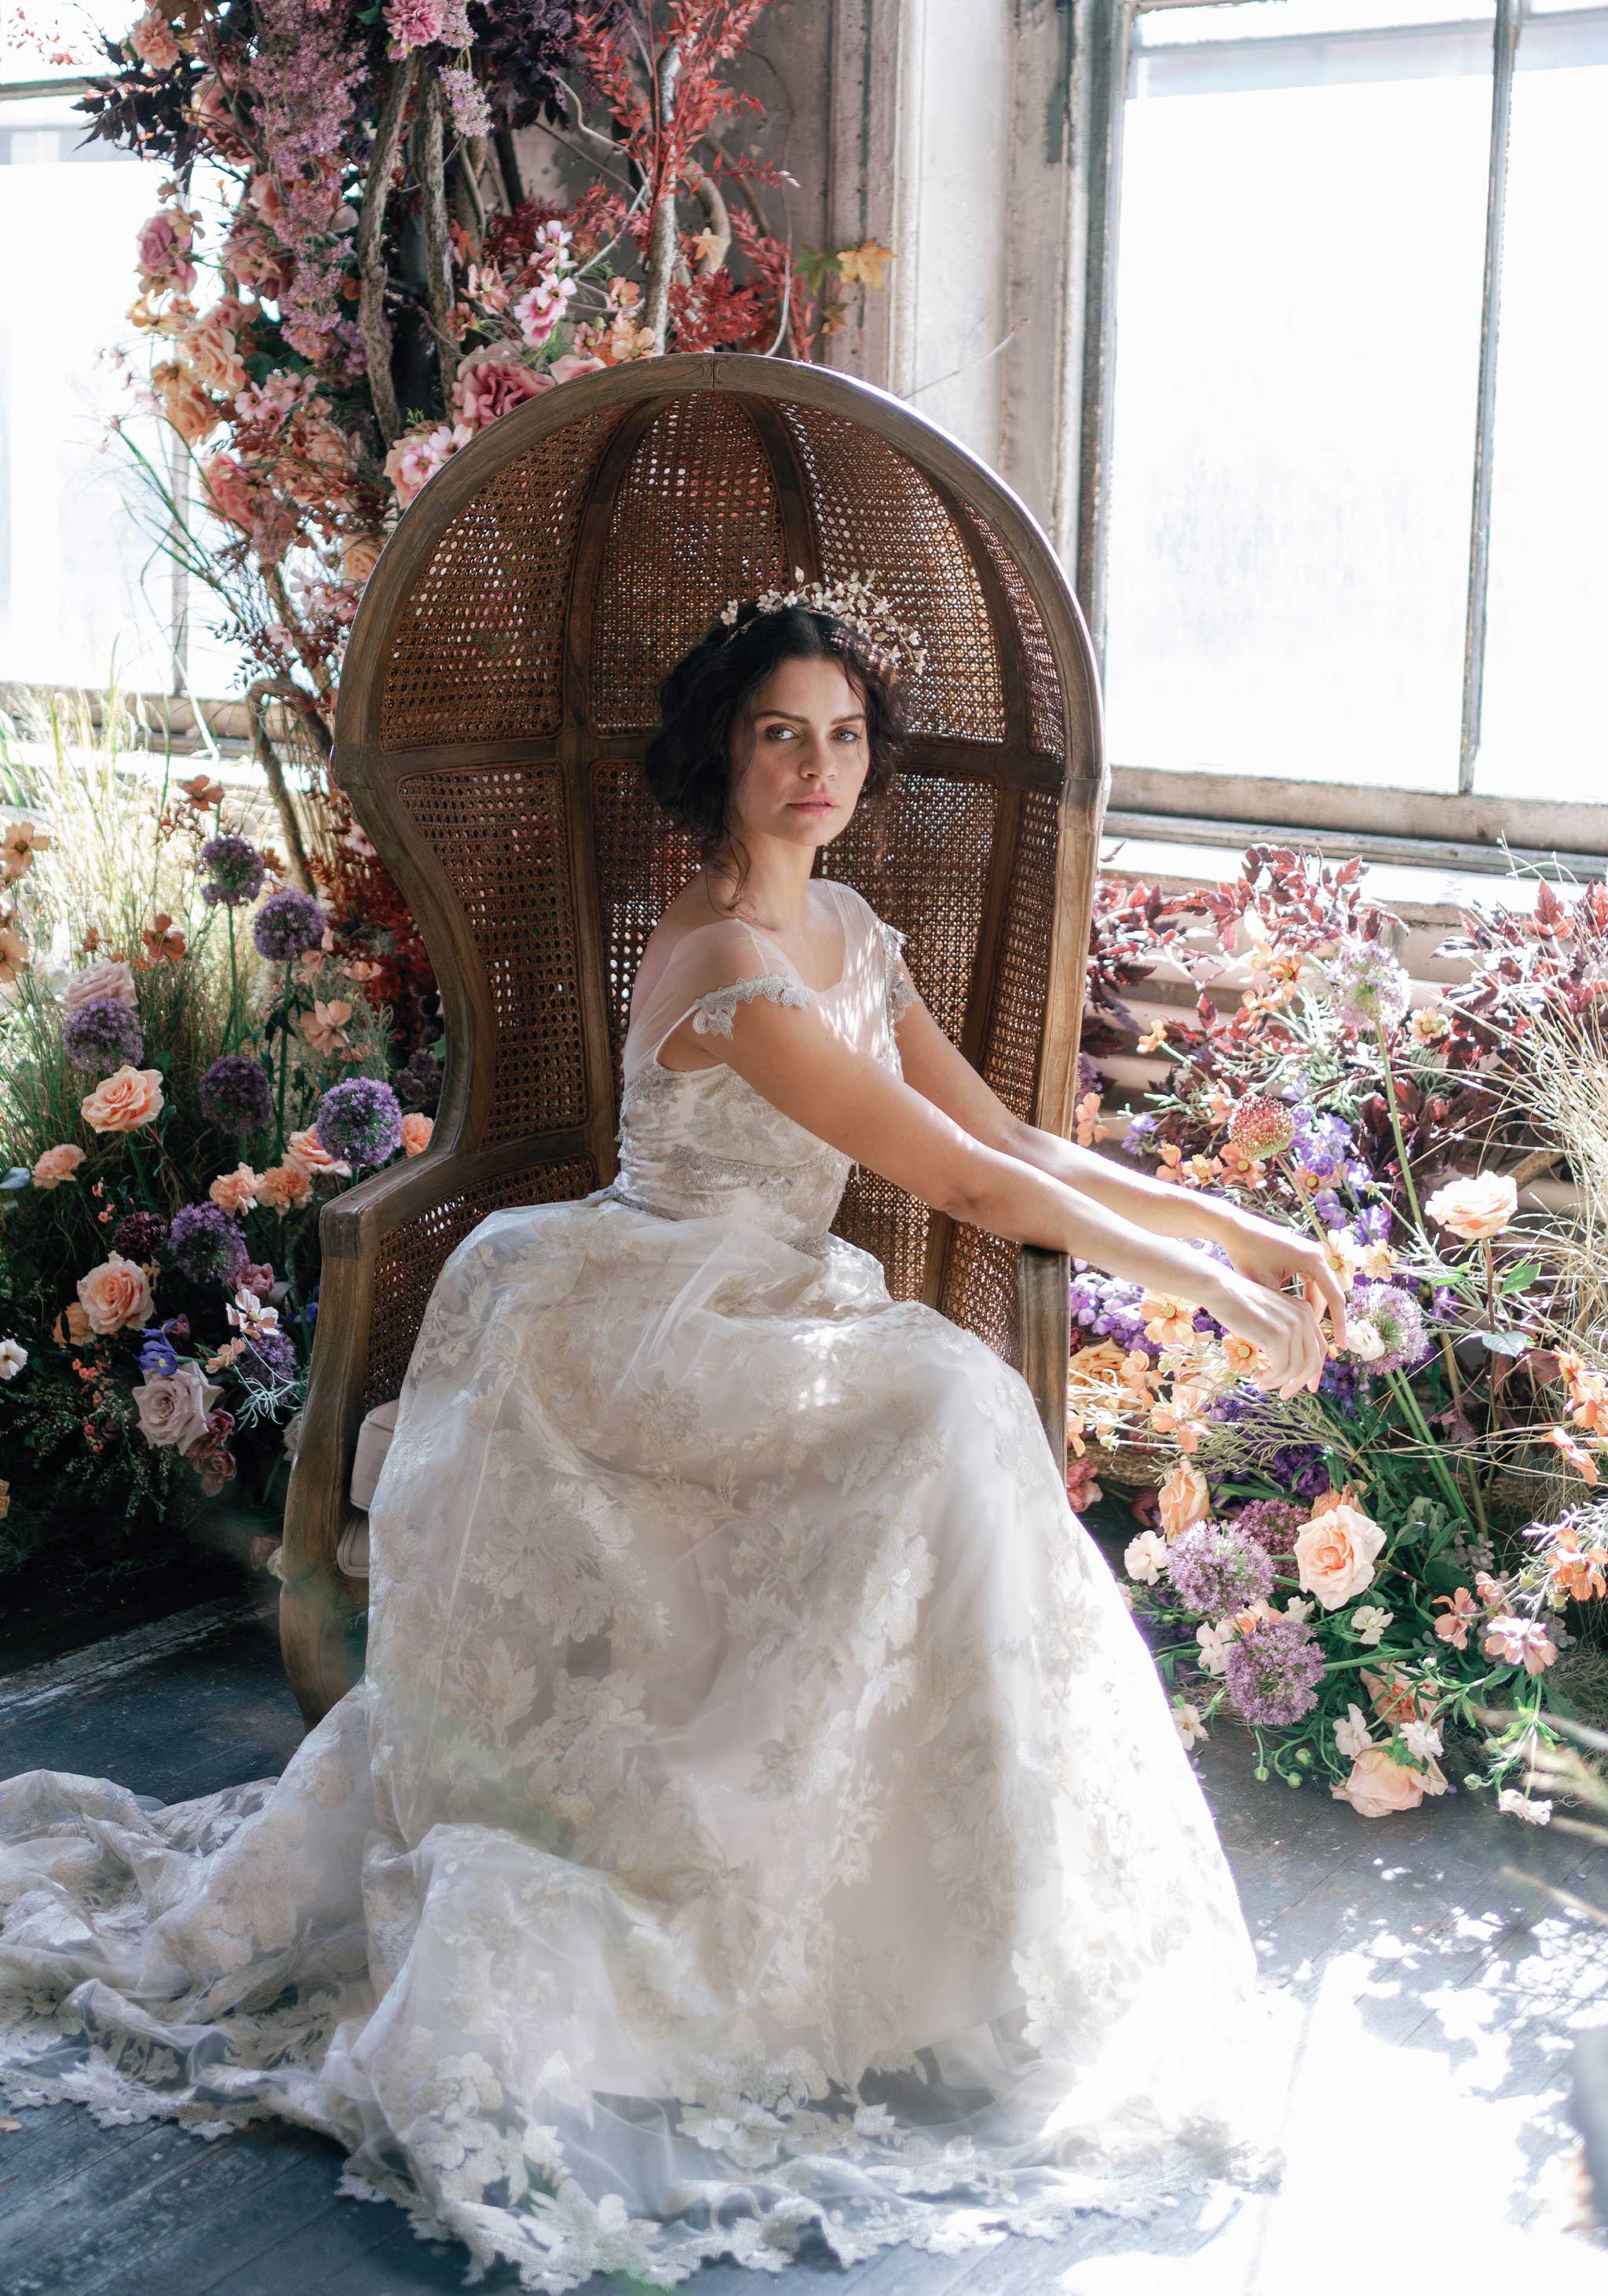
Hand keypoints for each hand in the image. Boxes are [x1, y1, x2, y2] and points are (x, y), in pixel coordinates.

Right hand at [1201, 1265, 1329, 1398]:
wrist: (1221, 1289)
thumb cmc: (1238, 1303)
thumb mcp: (1270, 1315)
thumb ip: (1284, 1332)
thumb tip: (1289, 1365)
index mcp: (1305, 1311)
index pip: (1319, 1348)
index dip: (1313, 1371)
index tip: (1304, 1387)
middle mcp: (1304, 1317)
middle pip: (1313, 1362)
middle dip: (1299, 1383)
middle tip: (1285, 1395)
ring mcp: (1293, 1327)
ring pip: (1295, 1369)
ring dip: (1278, 1382)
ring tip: (1261, 1384)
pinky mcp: (1278, 1337)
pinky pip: (1280, 1369)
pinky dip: (1269, 1378)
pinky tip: (1256, 1377)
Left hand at [1210, 1208, 1347, 1349]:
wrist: (1235, 1229)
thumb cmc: (1246, 1255)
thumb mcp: (1265, 1287)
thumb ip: (1284, 1309)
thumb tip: (1297, 1337)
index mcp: (1313, 1260)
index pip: (1335, 1298)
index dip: (1339, 1324)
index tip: (1342, 1346)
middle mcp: (1317, 1255)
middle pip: (1328, 1295)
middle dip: (1325, 1321)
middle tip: (1324, 1347)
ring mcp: (1311, 1254)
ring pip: (1318, 1290)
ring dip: (1313, 1311)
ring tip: (1308, 1336)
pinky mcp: (1302, 1256)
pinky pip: (1310, 1282)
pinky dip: (1304, 1300)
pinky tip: (1298, 1319)